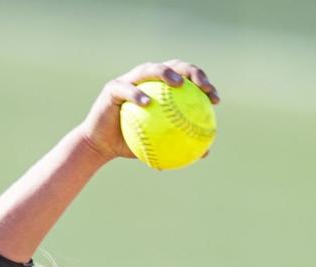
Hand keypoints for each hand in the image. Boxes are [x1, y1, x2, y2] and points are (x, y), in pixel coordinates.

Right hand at [76, 60, 220, 162]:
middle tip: (203, 87)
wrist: (101, 146)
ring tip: (178, 84)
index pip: (185, 78)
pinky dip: (137, 94)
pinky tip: (148, 103)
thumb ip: (180, 145)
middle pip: (172, 65)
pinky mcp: (112, 88)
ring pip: (148, 69)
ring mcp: (128, 80)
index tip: (215, 99)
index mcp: (159, 89)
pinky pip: (126, 89)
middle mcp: (145, 79)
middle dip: (191, 71)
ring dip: (165, 73)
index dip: (203, 83)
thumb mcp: (159, 148)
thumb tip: (207, 152)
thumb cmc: (132, 145)